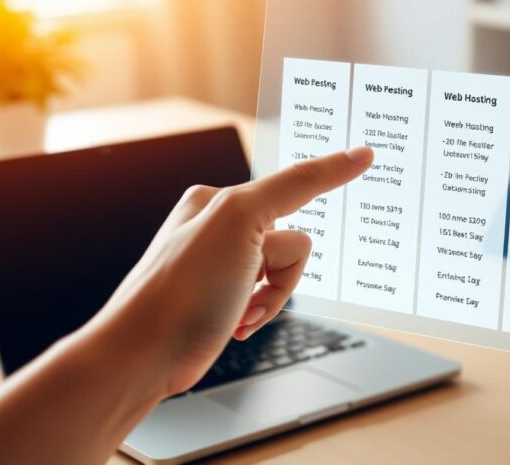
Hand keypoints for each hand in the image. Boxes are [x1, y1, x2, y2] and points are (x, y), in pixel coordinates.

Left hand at [87, 146, 373, 396]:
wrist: (142, 354)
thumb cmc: (182, 288)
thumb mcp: (241, 220)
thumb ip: (295, 184)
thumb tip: (350, 155)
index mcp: (218, 198)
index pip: (290, 183)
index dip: (330, 171)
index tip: (367, 154)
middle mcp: (218, 226)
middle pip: (291, 241)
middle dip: (281, 272)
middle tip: (248, 286)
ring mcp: (220, 265)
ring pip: (283, 273)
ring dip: (271, 298)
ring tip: (237, 312)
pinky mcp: (220, 298)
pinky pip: (266, 298)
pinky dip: (259, 313)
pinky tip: (234, 324)